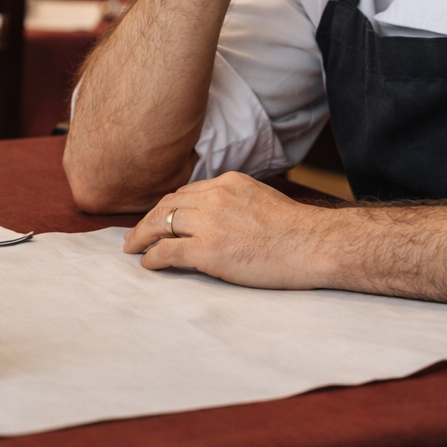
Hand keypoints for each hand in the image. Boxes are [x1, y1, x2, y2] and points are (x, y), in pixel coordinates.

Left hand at [121, 172, 334, 288]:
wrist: (313, 244)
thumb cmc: (297, 231)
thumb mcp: (262, 199)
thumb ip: (236, 202)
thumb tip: (219, 219)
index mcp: (228, 182)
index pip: (186, 192)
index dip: (168, 207)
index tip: (159, 218)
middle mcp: (215, 197)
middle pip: (167, 204)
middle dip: (148, 219)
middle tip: (135, 234)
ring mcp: (209, 223)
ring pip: (160, 224)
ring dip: (142, 237)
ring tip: (133, 248)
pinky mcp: (208, 250)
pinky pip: (166, 251)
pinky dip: (152, 257)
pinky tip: (148, 264)